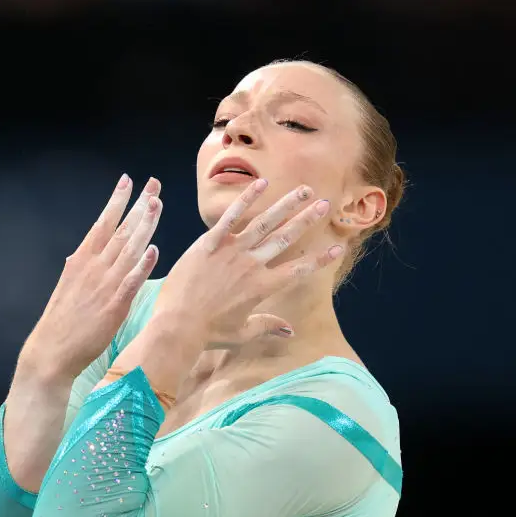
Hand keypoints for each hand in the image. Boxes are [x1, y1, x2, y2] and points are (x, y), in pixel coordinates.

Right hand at [20, 175, 162, 382]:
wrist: (52, 350)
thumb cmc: (62, 322)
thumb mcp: (68, 285)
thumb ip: (81, 268)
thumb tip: (84, 253)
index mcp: (81, 260)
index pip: (102, 223)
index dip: (116, 201)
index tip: (128, 181)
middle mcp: (93, 267)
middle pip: (120, 230)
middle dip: (138, 205)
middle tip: (153, 184)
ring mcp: (104, 285)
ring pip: (129, 249)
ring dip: (145, 226)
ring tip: (157, 205)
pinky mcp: (114, 305)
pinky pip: (131, 281)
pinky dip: (143, 265)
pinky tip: (154, 250)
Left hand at [153, 180, 342, 345]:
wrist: (178, 324)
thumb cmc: (208, 333)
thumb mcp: (242, 334)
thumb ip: (267, 326)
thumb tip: (290, 331)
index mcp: (262, 287)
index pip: (298, 270)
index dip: (319, 259)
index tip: (337, 247)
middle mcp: (252, 265)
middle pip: (286, 238)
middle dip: (308, 221)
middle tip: (326, 205)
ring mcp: (231, 251)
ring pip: (265, 223)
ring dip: (287, 205)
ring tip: (305, 190)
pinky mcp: (210, 243)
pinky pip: (231, 217)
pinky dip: (247, 199)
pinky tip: (263, 183)